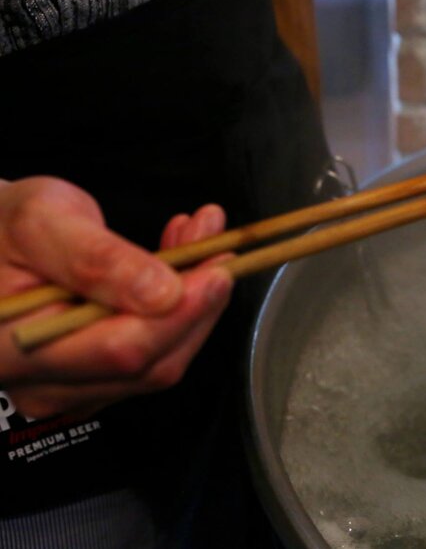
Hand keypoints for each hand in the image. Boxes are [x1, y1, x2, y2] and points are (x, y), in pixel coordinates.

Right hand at [0, 177, 232, 418]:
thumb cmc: (1, 229)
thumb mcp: (42, 221)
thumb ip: (99, 260)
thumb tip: (165, 294)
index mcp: (11, 351)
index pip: (120, 349)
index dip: (181, 313)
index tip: (219, 270)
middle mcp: (40, 387)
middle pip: (151, 363)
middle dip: (197, 301)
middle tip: (217, 243)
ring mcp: (70, 390)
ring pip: (163, 359)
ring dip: (194, 299)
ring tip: (199, 237)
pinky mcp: (95, 380)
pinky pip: (156, 352)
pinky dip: (181, 307)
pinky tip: (180, 261)